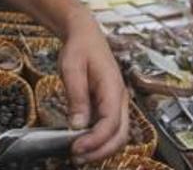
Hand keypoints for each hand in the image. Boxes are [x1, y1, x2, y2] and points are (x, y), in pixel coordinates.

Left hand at [58, 13, 129, 162]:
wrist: (85, 35)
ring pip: (117, 134)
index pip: (111, 122)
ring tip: (77, 155)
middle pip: (120, 134)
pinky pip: (109, 128)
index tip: (76, 147)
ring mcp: (117, 103)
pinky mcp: (109, 105)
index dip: (95, 140)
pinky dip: (98, 140)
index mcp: (113, 87)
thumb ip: (76, 96)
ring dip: (100, 148)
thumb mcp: (72, 68)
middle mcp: (120, 98)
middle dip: (101, 151)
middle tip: (77, 158)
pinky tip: (81, 143)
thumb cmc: (79, 48)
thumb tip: (78, 125)